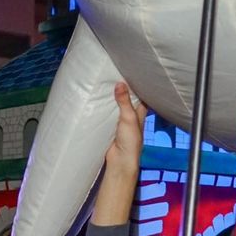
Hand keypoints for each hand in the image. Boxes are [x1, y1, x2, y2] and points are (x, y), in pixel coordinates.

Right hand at [94, 82, 148, 226]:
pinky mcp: (109, 129)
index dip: (137, 86)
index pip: (140, 96)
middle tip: (113, 76)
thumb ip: (124, 102)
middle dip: (122, 91)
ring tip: (103, 84)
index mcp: (139, 114)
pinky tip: (95, 102)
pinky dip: (102, 110)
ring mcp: (119, 124)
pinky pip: (105, 116)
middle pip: (127, 100)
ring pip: (116, 108)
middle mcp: (130, 118)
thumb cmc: (130, 142)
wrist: (120, 161)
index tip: (131, 73)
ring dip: (111, 100)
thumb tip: (120, 84)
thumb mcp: (128, 118)